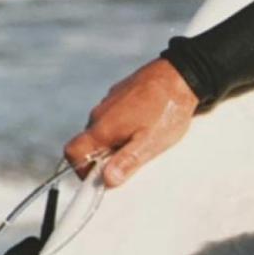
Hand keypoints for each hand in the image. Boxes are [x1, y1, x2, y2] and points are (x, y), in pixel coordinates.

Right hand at [63, 58, 199, 187]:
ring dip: (115, 141)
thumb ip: (127, 161)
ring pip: (102, 130)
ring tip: (142, 141)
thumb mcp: (150, 142)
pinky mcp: (119, 95)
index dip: (81, 170)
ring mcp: (108, 102)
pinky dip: (123, 126)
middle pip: (88, 143)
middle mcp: (99, 113)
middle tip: (129, 161)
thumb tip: (107, 180)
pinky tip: (144, 125)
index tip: (99, 178)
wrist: (180, 74)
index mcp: (102, 127)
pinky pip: (113, 117)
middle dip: (103, 158)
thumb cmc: (167, 108)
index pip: (72, 152)